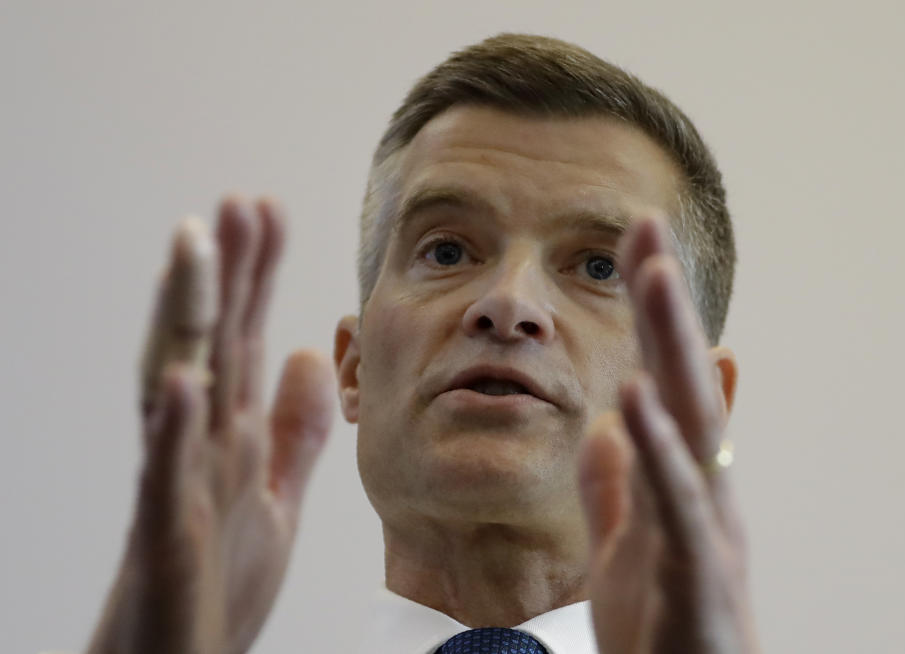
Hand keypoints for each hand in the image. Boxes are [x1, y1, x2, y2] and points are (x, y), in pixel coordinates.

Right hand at [86, 197, 336, 653]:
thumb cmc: (218, 581)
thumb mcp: (275, 494)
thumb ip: (292, 429)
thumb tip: (307, 352)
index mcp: (230, 434)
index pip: (245, 337)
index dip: (256, 275)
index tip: (268, 211)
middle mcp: (200, 444)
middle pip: (212, 342)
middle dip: (226, 273)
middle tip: (239, 202)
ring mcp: (179, 482)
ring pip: (178, 383)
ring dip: (187, 318)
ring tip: (195, 247)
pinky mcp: (169, 533)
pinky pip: (167, 473)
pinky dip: (174, 426)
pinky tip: (186, 377)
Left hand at [578, 216, 759, 653]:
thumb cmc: (663, 635)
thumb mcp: (629, 550)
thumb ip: (620, 490)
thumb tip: (607, 427)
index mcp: (679, 483)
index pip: (663, 380)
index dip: (650, 315)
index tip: (632, 245)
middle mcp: (702, 493)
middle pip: (683, 381)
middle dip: (665, 304)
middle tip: (647, 227)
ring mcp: (706, 532)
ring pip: (692, 423)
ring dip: (672, 346)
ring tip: (654, 276)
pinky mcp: (697, 578)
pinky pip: (676, 504)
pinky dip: (660, 449)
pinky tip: (637, 396)